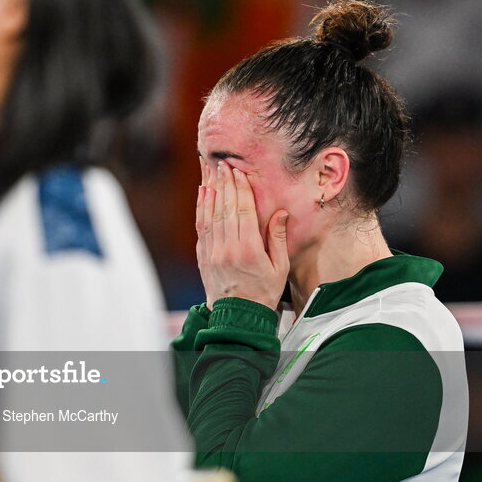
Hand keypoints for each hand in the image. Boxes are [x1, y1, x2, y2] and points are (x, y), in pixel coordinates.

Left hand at [196, 159, 288, 309]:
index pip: (244, 211)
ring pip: (210, 215)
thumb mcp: (280, 267)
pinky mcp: (203, 255)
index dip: (241, 189)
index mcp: (248, 249)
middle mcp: (227, 248)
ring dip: (211, 192)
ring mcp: (212, 252)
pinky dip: (201, 208)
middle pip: (225, 208)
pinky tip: (203, 195)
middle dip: (225, 184)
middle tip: (224, 165)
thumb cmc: (263, 292)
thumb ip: (277, 238)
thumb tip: (280, 212)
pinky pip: (201, 227)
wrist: (238, 316)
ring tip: (211, 173)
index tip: (239, 172)